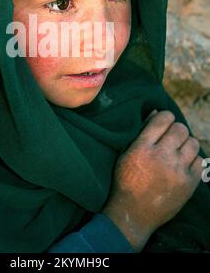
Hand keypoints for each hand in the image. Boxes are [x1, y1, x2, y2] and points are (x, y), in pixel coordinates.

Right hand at [102, 110, 202, 250]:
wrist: (133, 213)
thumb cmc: (126, 181)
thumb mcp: (126, 153)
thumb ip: (141, 132)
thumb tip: (156, 113)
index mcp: (142, 147)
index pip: (163, 119)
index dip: (165, 117)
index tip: (164, 122)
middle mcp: (161, 156)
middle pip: (180, 129)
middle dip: (176, 130)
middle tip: (171, 138)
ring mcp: (177, 170)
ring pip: (192, 142)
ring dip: (185, 144)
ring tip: (178, 151)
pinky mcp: (188, 183)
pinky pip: (200, 161)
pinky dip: (192, 160)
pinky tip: (183, 164)